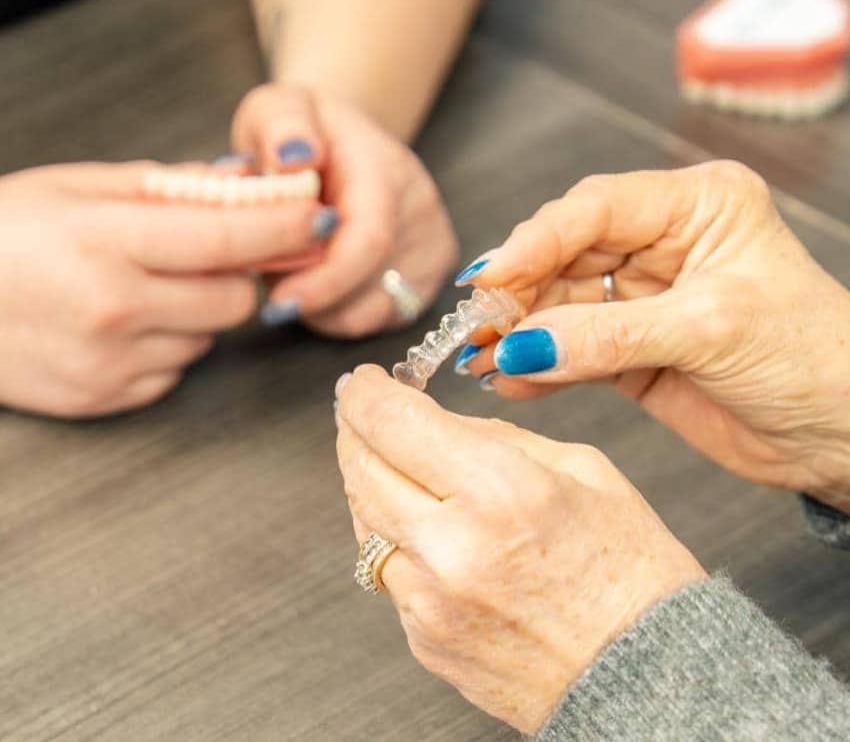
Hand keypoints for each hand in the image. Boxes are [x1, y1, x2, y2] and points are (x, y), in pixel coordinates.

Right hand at [0, 162, 328, 416]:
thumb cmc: (4, 231)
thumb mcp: (78, 188)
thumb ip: (170, 188)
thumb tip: (246, 184)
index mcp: (107, 242)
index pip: (230, 238)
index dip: (285, 228)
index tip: (318, 216)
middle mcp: (114, 309)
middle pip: (235, 300)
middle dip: (236, 275)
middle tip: (205, 254)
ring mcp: (110, 363)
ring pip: (208, 338)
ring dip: (198, 311)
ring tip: (145, 288)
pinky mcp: (105, 399)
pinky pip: (175, 371)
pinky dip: (168, 346)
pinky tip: (123, 324)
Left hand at [231, 84, 458, 336]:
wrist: (345, 140)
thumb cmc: (302, 130)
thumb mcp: (278, 107)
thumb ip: (281, 127)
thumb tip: (293, 161)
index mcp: (388, 171)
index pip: (369, 241)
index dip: (327, 282)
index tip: (279, 302)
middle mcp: (422, 212)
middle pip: (371, 287)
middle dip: (314, 299)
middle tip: (270, 282)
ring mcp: (432, 248)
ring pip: (374, 313)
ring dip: (324, 310)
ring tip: (295, 272)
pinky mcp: (428, 279)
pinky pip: (380, 320)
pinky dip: (341, 314)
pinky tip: (320, 283)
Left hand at [336, 365, 704, 733]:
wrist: (645, 677)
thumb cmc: (631, 572)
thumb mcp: (581, 470)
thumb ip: (496, 438)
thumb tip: (436, 423)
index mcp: (498, 490)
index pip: (392, 421)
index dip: (365, 391)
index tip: (364, 381)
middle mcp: (451, 548)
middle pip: (359, 467)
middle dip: (354, 428)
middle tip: (363, 410)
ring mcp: (429, 602)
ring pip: (361, 520)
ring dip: (366, 479)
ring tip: (392, 461)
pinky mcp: (424, 639)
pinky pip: (387, 571)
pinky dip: (393, 536)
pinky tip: (423, 525)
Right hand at [459, 161, 849, 510]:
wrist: (846, 436)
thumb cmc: (815, 359)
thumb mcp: (710, 331)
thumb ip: (609, 336)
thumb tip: (520, 346)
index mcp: (696, 207)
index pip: (595, 209)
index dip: (536, 241)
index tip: (490, 279)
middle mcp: (664, 244)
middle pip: (567, 256)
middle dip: (520, 292)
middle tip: (477, 326)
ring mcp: (643, 299)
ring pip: (561, 306)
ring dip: (521, 335)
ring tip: (481, 360)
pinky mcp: (631, 349)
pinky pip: (571, 351)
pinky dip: (540, 368)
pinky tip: (510, 382)